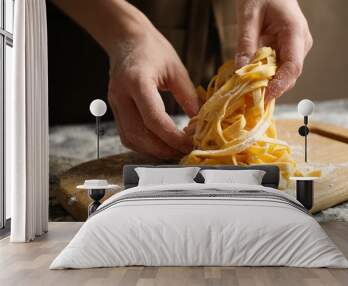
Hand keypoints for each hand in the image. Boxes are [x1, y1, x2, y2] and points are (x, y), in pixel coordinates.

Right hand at [107, 21, 199, 158]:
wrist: (126, 38)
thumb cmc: (151, 49)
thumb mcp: (176, 69)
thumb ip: (188, 96)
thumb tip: (200, 122)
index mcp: (137, 81)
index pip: (154, 119)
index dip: (173, 137)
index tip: (190, 143)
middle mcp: (121, 95)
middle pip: (139, 134)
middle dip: (163, 149)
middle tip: (184, 152)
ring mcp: (114, 103)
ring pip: (130, 139)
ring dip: (153, 151)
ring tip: (174, 151)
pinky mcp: (114, 109)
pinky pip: (126, 135)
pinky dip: (143, 145)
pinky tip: (159, 144)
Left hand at [235, 0, 312, 99]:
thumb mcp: (248, 16)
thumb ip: (245, 43)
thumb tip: (241, 72)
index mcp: (295, 32)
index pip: (293, 67)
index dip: (279, 86)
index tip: (263, 98)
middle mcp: (300, 43)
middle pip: (288, 75)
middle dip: (270, 88)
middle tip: (249, 99)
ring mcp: (296, 48)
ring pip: (283, 74)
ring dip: (266, 84)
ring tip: (247, 91)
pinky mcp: (288, 50)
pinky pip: (278, 68)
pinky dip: (265, 76)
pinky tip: (251, 80)